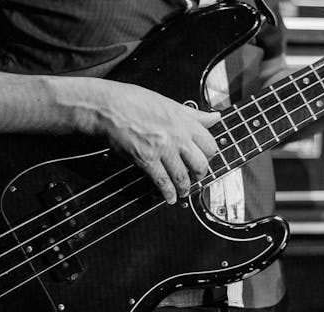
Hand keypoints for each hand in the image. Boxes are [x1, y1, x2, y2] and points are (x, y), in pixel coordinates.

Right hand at [92, 81, 219, 204]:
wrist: (109, 107)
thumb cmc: (134, 101)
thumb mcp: (170, 103)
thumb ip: (194, 115)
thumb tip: (214, 117)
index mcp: (184, 121)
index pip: (209, 144)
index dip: (209, 156)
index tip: (205, 160)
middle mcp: (177, 136)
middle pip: (200, 164)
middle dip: (199, 175)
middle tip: (196, 178)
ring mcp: (162, 149)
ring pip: (182, 176)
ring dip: (184, 188)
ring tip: (183, 191)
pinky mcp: (146, 160)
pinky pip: (162, 181)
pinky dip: (168, 193)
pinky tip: (169, 197)